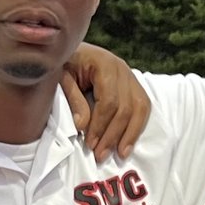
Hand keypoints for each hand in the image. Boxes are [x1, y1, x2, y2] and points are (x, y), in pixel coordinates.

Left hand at [60, 43, 150, 160]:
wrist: (73, 50)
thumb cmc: (65, 64)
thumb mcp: (62, 78)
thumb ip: (73, 99)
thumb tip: (82, 126)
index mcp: (104, 64)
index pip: (108, 100)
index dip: (100, 125)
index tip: (90, 144)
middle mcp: (122, 69)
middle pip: (125, 107)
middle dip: (113, 134)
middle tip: (100, 155)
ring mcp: (130, 76)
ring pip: (139, 108)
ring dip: (129, 134)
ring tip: (120, 154)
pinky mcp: (134, 84)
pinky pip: (142, 106)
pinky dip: (137, 126)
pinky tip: (128, 144)